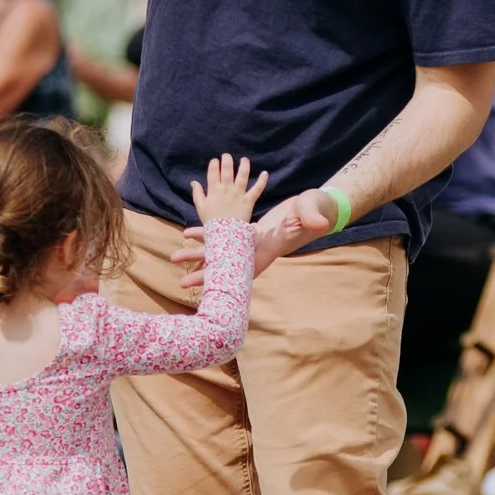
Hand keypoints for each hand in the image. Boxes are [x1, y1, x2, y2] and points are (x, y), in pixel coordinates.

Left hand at [175, 185, 327, 294]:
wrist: (311, 208)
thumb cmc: (312, 212)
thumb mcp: (311, 214)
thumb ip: (311, 218)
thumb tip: (319, 223)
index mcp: (268, 251)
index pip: (243, 270)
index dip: (225, 278)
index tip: (206, 286)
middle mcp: (256, 252)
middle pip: (226, 267)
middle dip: (204, 275)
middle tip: (181, 283)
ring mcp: (250, 244)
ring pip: (220, 254)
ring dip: (199, 256)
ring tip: (175, 257)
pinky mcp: (246, 234)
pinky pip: (222, 238)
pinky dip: (206, 236)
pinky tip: (189, 234)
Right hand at [190, 154, 267, 224]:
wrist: (225, 234)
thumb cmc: (212, 221)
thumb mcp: (201, 208)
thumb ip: (197, 194)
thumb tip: (193, 182)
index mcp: (214, 191)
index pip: (213, 173)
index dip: (214, 165)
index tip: (215, 161)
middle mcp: (227, 190)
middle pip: (227, 170)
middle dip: (227, 160)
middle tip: (227, 156)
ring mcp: (239, 194)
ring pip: (242, 176)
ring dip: (244, 165)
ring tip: (244, 159)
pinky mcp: (249, 201)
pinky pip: (257, 189)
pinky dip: (262, 181)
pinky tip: (265, 173)